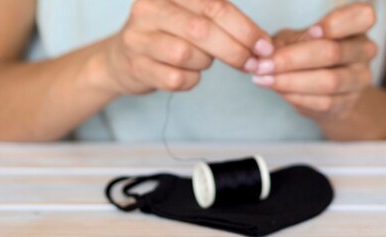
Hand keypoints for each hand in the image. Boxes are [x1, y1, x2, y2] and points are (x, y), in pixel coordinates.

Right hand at [107, 0, 273, 94]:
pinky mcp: (136, 66)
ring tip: (203, 61)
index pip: (214, 5)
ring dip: (205, 63)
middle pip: (202, 30)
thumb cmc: (166, 35)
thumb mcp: (189, 14)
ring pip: (187, 55)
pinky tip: (187, 74)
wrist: (120, 59)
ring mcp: (139, 38)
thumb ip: (220, 19)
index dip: (245, 28)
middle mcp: (149, 8)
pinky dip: (190, 80)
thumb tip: (261, 43)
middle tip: (252, 63)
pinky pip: (176, 79)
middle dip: (234, 49)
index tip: (264, 46)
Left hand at [252, 4, 376, 118]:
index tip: (311, 31)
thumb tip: (264, 51)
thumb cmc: (309, 55)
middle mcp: (365, 51)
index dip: (336, 24)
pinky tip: (277, 90)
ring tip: (263, 78)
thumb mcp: (297, 40)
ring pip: (328, 81)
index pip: (362, 17)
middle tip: (262, 64)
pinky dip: (295, 96)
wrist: (326, 92)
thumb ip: (287, 41)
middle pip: (332, 53)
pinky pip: (322, 102)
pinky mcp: (348, 103)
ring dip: (290, 81)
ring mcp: (359, 79)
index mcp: (356, 27)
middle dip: (292, 59)